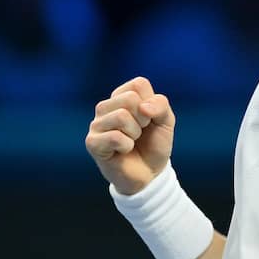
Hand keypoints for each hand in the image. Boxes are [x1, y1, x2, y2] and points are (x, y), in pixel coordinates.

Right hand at [85, 76, 175, 194]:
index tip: (149, 119)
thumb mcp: (166, 121)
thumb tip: (142, 107)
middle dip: (143, 119)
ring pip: (121, 116)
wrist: (149, 174)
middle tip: (140, 133)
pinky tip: (123, 151)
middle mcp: (105, 106)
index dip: (151, 104)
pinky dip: (127, 146)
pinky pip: (115, 137)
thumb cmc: (154, 144)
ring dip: (135, 133)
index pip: (138, 84)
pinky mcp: (92, 142)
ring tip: (132, 141)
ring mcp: (96, 124)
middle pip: (129, 98)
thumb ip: (161, 105)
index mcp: (121, 96)